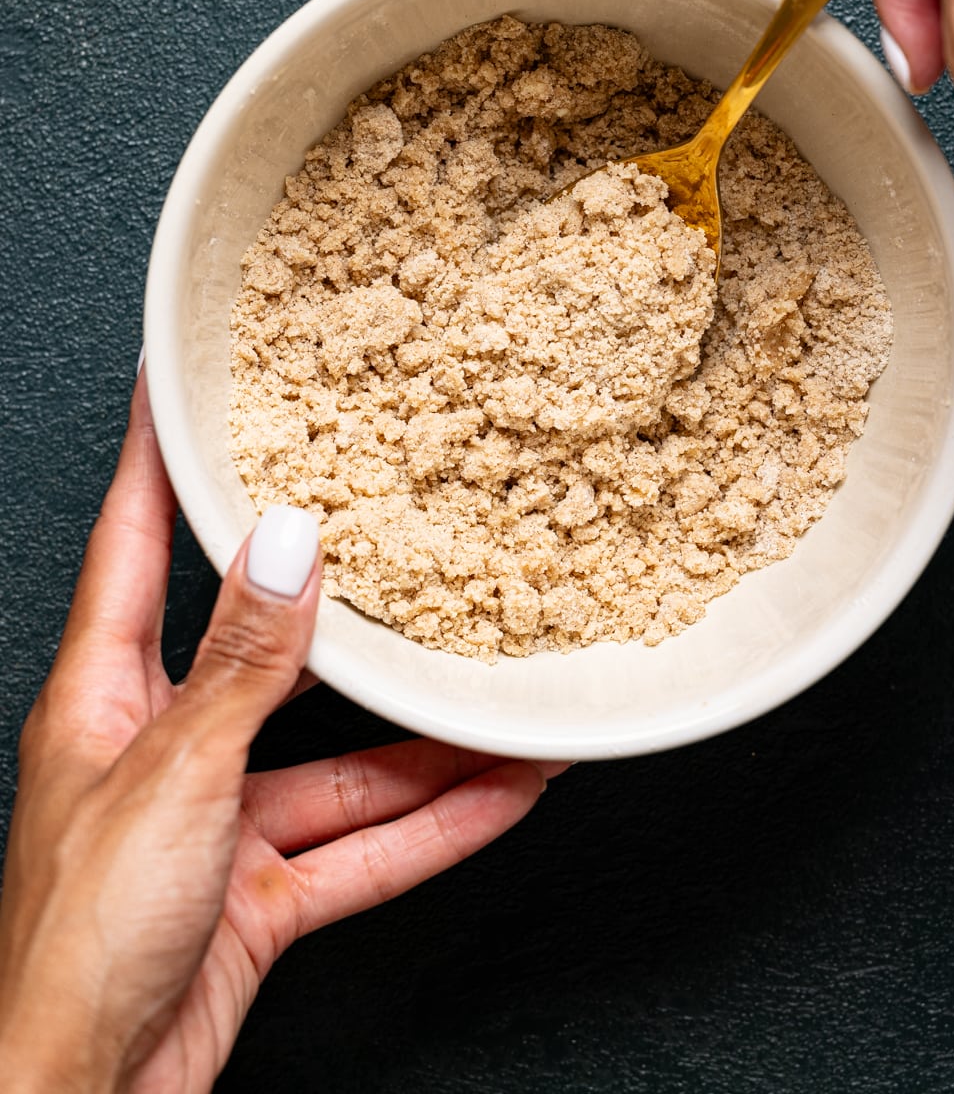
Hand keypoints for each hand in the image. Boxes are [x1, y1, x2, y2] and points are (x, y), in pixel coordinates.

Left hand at [0, 376, 562, 1092]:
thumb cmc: (73, 947)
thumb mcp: (171, 780)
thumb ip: (245, 668)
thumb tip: (291, 547)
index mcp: (106, 695)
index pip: (134, 542)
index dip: (158, 457)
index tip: (180, 381)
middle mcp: (164, 746)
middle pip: (268, 650)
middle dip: (345, 605)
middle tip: (400, 531)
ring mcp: (216, 822)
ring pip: (342, 761)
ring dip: (427, 742)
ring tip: (506, 697)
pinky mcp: (256, 896)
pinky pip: (364, 848)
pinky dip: (434, 827)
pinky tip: (501, 795)